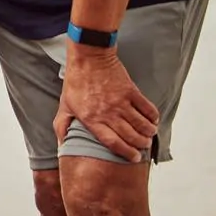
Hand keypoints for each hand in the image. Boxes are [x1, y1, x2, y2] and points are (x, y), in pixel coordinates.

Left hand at [56, 48, 159, 162]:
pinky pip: (148, 109)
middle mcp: (107, 112)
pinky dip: (153, 117)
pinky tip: (152, 120)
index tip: (133, 157)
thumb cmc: (76, 82)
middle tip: (143, 146)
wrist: (88, 58)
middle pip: (131, 137)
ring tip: (148, 135)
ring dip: (149, 133)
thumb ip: (63, 126)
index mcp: (91, 118)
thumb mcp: (65, 105)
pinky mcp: (131, 91)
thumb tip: (62, 143)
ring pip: (142, 125)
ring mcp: (121, 102)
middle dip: (140, 145)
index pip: (113, 143)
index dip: (126, 153)